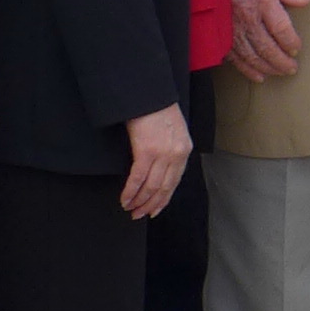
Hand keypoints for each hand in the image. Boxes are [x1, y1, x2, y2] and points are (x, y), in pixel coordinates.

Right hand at [121, 103, 190, 220]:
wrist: (150, 96)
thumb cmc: (158, 111)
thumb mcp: (173, 132)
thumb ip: (171, 151)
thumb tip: (161, 170)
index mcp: (184, 150)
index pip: (175, 181)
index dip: (164, 198)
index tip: (155, 210)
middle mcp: (176, 154)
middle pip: (164, 187)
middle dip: (151, 204)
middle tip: (139, 215)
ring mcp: (162, 154)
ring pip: (151, 186)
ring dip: (139, 201)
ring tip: (130, 210)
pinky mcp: (146, 151)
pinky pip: (138, 178)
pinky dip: (130, 192)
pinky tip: (125, 199)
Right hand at [228, 0, 307, 83]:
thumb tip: (305, 0)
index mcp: (261, 2)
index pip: (281, 29)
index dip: (290, 42)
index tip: (297, 49)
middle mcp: (247, 19)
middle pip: (267, 47)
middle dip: (281, 61)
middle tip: (291, 69)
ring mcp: (231, 29)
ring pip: (251, 55)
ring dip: (266, 67)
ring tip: (278, 73)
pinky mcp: (220, 34)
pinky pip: (234, 56)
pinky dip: (246, 68)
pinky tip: (256, 75)